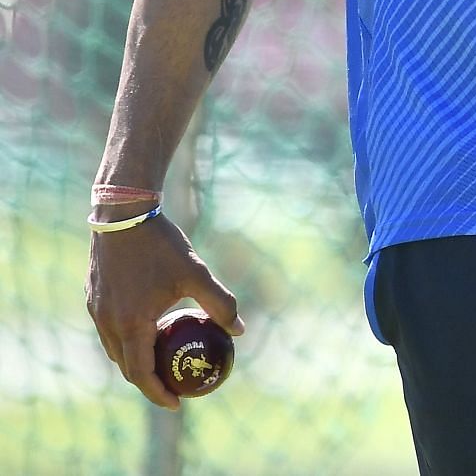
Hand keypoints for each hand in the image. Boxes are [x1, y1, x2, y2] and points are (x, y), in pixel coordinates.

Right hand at [86, 212, 243, 408]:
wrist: (122, 214)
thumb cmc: (162, 244)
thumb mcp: (196, 273)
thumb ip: (220, 303)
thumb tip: (240, 330)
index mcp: (131, 325)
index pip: (142, 374)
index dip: (159, 393)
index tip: (179, 403)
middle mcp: (107, 323)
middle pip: (126, 366)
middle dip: (148, 382)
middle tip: (172, 386)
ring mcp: (96, 310)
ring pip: (115, 348)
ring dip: (136, 360)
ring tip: (161, 361)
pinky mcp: (92, 297)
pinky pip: (109, 329)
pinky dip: (127, 339)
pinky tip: (148, 327)